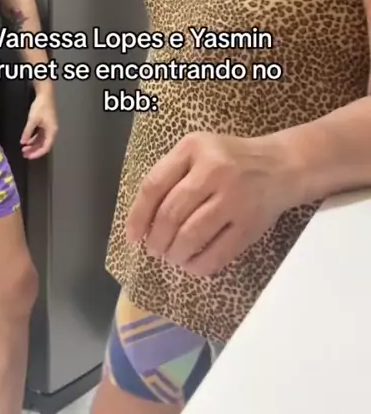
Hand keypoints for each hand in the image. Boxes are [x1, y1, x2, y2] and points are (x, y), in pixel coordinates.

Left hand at [20, 92, 57, 158]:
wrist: (45, 94)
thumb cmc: (41, 107)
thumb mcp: (33, 120)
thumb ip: (27, 132)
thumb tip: (23, 142)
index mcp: (52, 132)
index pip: (45, 148)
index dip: (37, 154)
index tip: (28, 156)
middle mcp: (52, 131)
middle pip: (44, 145)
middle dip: (34, 150)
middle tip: (24, 154)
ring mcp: (49, 128)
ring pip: (41, 140)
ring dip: (33, 145)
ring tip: (24, 148)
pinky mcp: (46, 124)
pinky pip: (40, 135)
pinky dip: (34, 139)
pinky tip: (26, 140)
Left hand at [126, 132, 296, 274]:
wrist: (280, 165)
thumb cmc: (229, 159)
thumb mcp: (198, 151)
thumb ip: (170, 175)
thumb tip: (142, 221)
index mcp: (193, 148)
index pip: (154, 185)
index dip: (138, 216)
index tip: (133, 236)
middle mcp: (213, 170)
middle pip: (170, 214)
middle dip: (157, 240)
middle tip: (155, 250)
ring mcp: (233, 197)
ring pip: (190, 235)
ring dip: (175, 254)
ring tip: (172, 257)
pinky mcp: (250, 223)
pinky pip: (217, 253)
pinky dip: (199, 265)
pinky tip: (192, 265)